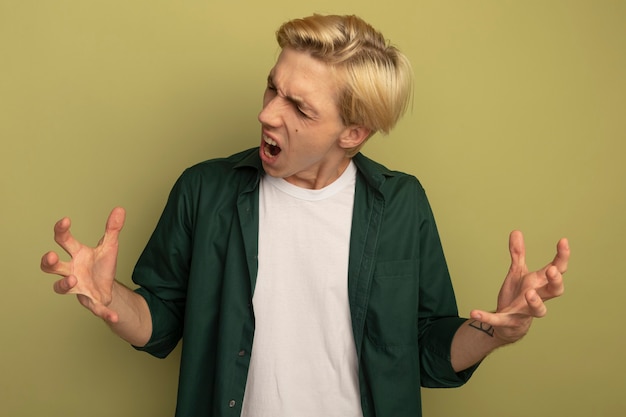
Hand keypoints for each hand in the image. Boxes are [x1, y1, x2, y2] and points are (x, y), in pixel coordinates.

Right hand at [41, 207, 125, 322]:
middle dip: (48, 262)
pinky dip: (105, 313)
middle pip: (51, 267)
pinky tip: (114, 316)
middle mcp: (71, 270)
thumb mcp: (110, 246)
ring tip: (73, 278)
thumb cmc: (102, 265)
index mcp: (77, 254)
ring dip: (64, 283)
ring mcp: (78, 287)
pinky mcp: (90, 301)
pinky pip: (95, 309)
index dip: (61, 230)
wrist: (107, 287)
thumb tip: (120, 209)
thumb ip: (113, 229)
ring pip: (61, 287)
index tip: (65, 221)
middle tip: (51, 256)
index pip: (63, 240)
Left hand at [470, 230, 569, 343]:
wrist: (508, 323)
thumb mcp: (517, 273)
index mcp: (540, 284)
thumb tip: (516, 231)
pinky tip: (473, 312)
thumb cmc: (519, 296)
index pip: (557, 270)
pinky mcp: (508, 321)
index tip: (563, 241)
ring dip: (535, 302)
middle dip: (556, 281)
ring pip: (538, 310)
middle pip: (555, 291)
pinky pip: (499, 320)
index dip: (562, 257)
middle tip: (552, 270)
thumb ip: (517, 254)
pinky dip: (487, 317)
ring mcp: (525, 312)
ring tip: (528, 292)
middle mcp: (538, 298)